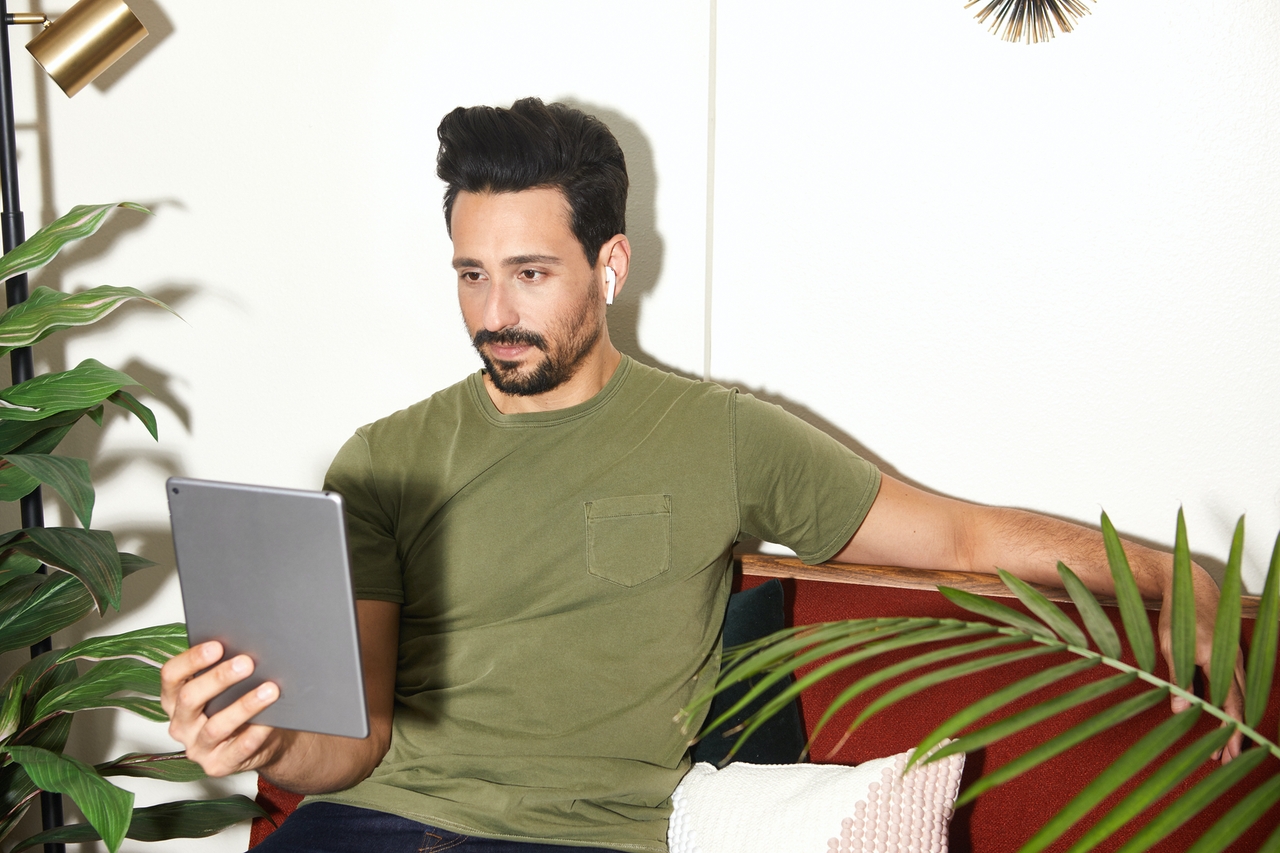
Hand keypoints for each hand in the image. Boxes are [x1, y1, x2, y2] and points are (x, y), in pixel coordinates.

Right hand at [160, 641, 290, 776]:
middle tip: (247, 662)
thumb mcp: (225, 687)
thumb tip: (244, 644)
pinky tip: (272, 720)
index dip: (191, 660)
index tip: (217, 646)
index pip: (171, 676)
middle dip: (219, 677)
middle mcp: (181, 724)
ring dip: (244, 705)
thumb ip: (224, 668)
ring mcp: (197, 748)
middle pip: (190, 698)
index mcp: (175, 699)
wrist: (259, 740)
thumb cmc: (238, 703)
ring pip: (216, 726)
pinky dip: (256, 733)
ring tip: (269, 689)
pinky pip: (238, 749)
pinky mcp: (217, 765)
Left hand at [1156, 564, 1245, 763]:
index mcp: (1218, 661)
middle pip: (1239, 705)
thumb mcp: (1171, 647)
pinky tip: (1216, 717)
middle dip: (1235, 734)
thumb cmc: (1178, 615)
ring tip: (1223, 746)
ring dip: (1232, 721)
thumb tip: (1182, 712)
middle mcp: (1232, 662)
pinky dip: (1227, 703)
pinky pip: (1232, 685)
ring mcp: (1232, 659)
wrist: (1191, 586)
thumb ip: (1178, 679)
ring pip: (1238, 696)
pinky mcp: (1226, 656)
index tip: (1229, 753)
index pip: (1230, 704)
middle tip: (1229, 760)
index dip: (1230, 730)